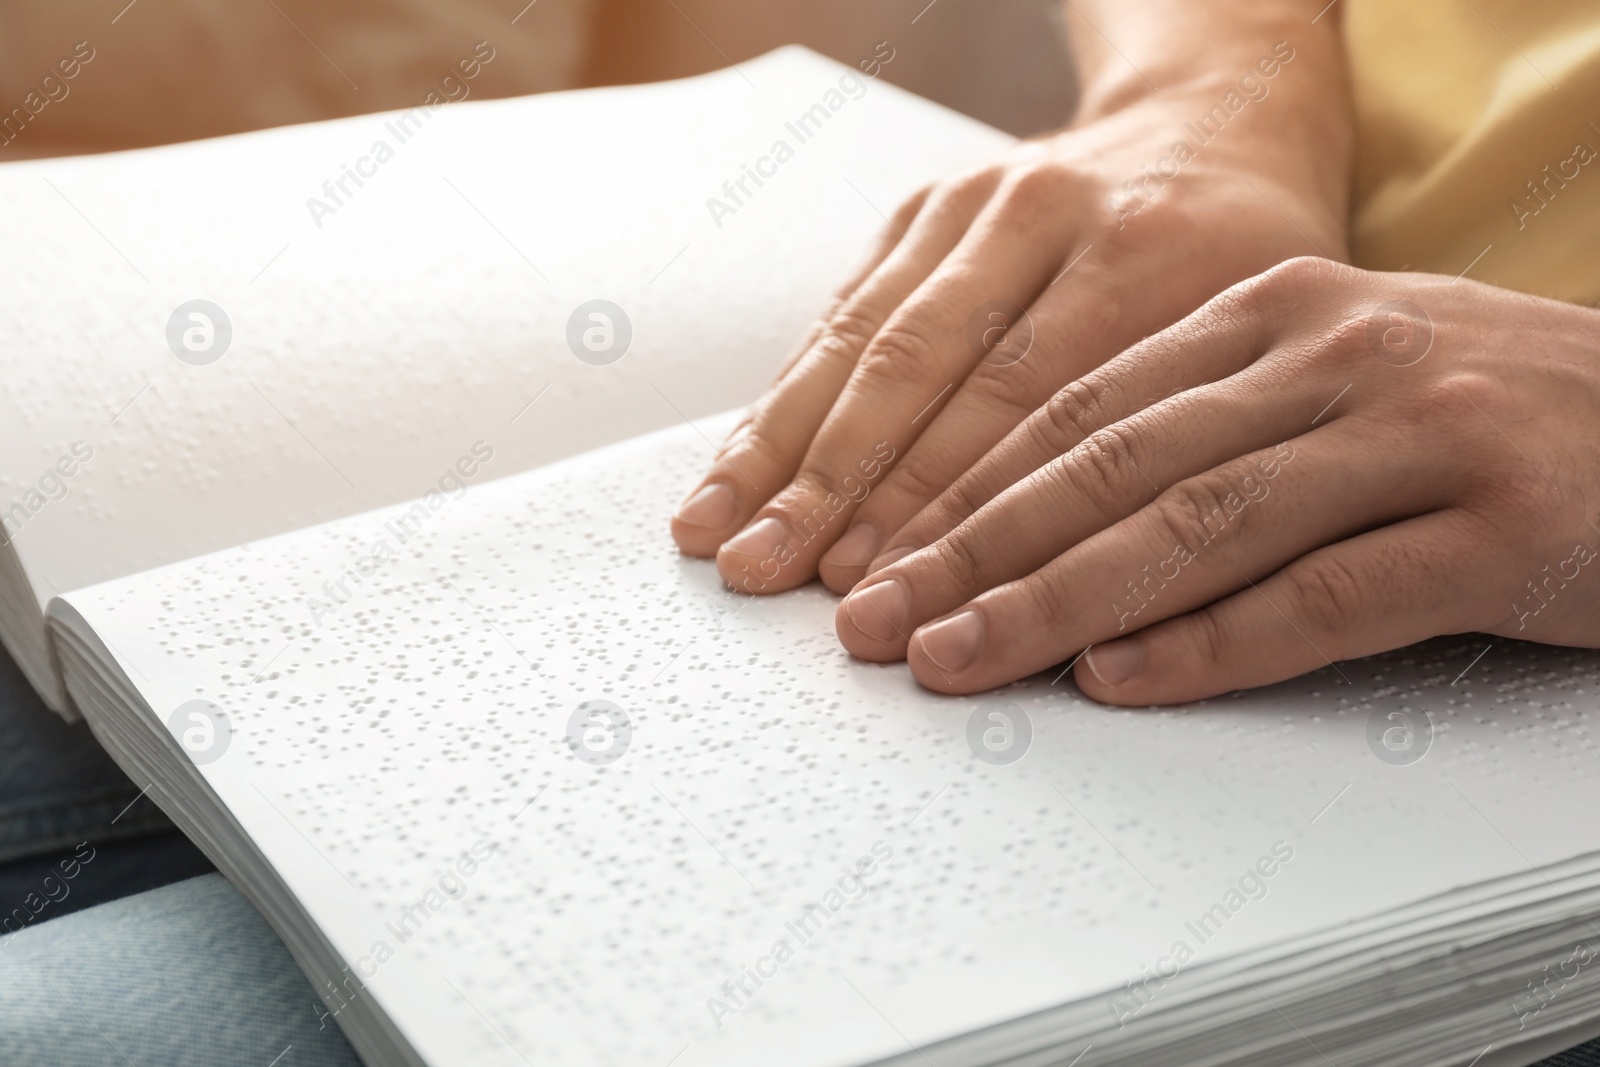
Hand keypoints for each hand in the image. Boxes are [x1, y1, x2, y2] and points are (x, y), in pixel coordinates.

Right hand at [670, 28, 1351, 597]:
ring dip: (781, 448)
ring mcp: (974, 203)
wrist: (1213, 129)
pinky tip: (739, 466)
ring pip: (861, 338)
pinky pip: (842, 311)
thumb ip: (1177, 449)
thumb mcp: (1262, 344)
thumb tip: (1069, 602)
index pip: (1024, 401)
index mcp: (1151, 249)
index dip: (939, 504)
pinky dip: (785, 398)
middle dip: (834, 486)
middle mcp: (1047, 212)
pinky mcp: (923, 209)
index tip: (880, 587)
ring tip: (720, 534)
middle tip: (771, 574)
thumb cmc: (1244, 262)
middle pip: (920, 367)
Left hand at [832, 258, 1599, 703]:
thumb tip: (1040, 530)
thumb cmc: (1482, 414)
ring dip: (1059, 603)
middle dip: (978, 554)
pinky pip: (1327, 597)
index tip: (888, 559)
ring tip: (963, 658)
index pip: (1081, 409)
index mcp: (1276, 310)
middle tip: (884, 623)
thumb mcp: (1328, 382)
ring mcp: (1421, 434)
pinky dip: (1215, 645)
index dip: (969, 491)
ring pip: (1200, 527)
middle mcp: (1336, 355)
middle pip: (1114, 466)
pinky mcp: (1501, 527)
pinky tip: (1122, 682)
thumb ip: (1201, 434)